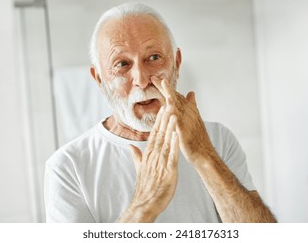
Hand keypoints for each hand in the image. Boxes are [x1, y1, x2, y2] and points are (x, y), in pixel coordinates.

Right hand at [125, 106, 179, 221]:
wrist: (145, 204)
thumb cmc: (145, 186)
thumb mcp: (139, 168)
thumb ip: (136, 156)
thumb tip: (130, 146)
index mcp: (149, 154)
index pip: (154, 133)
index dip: (159, 120)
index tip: (162, 107)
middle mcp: (154, 155)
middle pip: (160, 133)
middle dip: (165, 118)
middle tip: (168, 103)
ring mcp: (160, 162)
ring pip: (166, 141)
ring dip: (170, 127)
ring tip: (174, 113)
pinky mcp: (168, 171)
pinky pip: (172, 155)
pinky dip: (174, 144)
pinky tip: (177, 133)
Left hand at [151, 77, 214, 165]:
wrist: (204, 153)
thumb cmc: (197, 137)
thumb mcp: (194, 119)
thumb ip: (192, 105)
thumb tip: (191, 93)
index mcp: (188, 110)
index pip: (176, 96)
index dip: (166, 88)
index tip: (158, 79)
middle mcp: (189, 112)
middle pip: (175, 96)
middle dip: (165, 87)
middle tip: (154, 78)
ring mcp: (187, 120)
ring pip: (177, 104)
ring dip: (170, 93)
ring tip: (163, 82)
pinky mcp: (184, 129)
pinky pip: (177, 118)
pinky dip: (173, 110)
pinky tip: (168, 103)